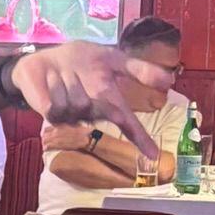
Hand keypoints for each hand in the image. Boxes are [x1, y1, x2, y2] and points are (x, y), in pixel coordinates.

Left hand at [11, 42, 172, 151]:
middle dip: (84, 87)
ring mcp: (71, 117)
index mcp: (109, 102)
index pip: (128, 123)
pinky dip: (50, 88)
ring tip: (62, 75)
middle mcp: (93, 114)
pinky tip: (49, 82)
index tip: (153, 155)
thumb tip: (169, 80)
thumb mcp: (112, 58)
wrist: (45, 59)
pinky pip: (53, 107)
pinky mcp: (49, 115)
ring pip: (74, 105)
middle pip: (96, 109)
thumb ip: (139, 69)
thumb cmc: (81, 60)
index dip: (141, 138)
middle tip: (75, 73)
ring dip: (66, 82)